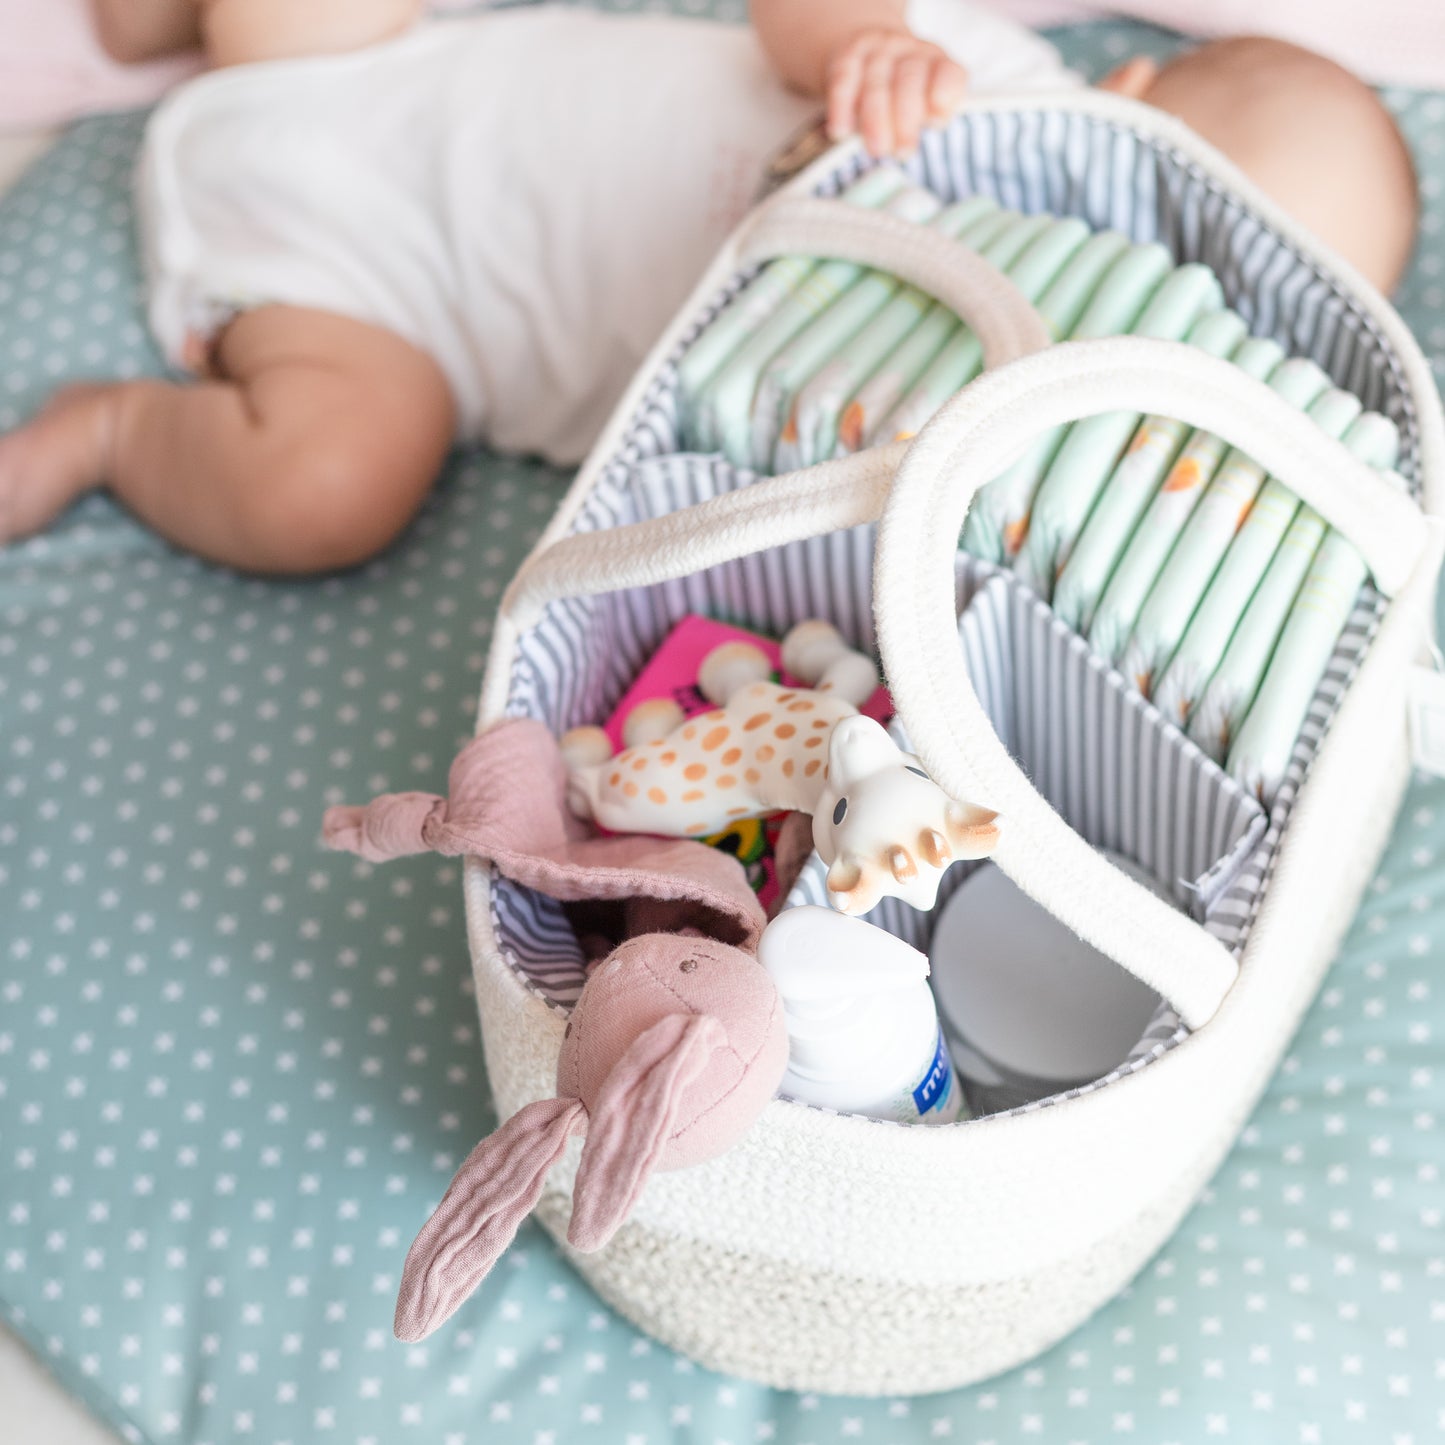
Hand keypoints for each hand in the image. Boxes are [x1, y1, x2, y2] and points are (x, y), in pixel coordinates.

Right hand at [825, 29, 967, 155]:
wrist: (865, 58)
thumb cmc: (902, 94)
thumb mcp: (924, 102)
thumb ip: (931, 114)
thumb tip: (928, 129)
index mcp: (937, 63)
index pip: (948, 74)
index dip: (945, 94)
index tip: (936, 122)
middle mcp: (909, 51)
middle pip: (909, 81)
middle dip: (906, 119)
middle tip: (901, 153)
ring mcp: (878, 50)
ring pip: (876, 84)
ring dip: (876, 120)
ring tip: (877, 150)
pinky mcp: (848, 56)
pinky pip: (843, 81)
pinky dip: (841, 108)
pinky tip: (841, 132)